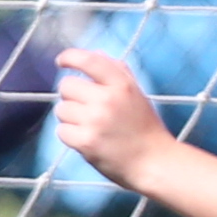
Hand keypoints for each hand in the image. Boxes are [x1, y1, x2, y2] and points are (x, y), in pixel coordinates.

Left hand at [51, 46, 171, 190]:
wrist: (155, 163)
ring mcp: (95, 121)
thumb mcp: (137, 95)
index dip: (70, 57)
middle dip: (72, 96)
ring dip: (71, 118)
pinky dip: (72, 136)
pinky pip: (62, 131)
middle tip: (88, 108)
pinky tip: (88, 139)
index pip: (89, 60)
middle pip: (66, 86)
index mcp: (122, 85)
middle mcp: (108, 99)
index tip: (62, 62)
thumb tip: (95, 53)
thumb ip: (118, 72)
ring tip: (91, 126)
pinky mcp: (85, 141)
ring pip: (61, 109)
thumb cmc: (145, 128)